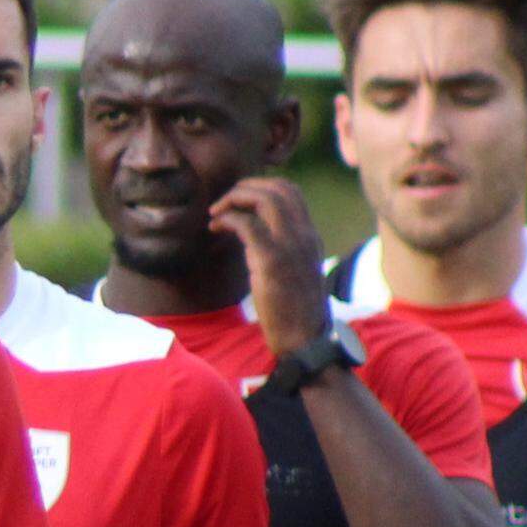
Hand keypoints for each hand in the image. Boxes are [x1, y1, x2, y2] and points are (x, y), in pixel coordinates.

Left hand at [211, 178, 333, 357]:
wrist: (305, 340)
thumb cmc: (295, 311)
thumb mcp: (294, 271)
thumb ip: (282, 248)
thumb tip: (252, 232)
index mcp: (310, 236)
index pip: (291, 191)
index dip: (262, 186)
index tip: (240, 200)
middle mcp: (304, 235)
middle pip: (278, 187)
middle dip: (245, 187)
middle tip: (224, 202)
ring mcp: (290, 246)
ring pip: (264, 198)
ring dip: (234, 198)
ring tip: (216, 213)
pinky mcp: (271, 261)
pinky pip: (247, 225)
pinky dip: (227, 219)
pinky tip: (215, 229)